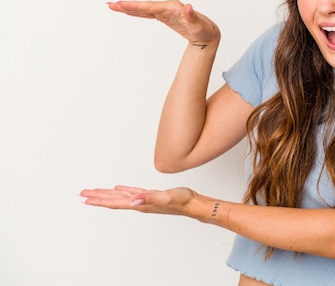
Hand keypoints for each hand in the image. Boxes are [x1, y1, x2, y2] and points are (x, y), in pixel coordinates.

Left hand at [80, 185, 196, 216]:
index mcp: (140, 204)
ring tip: (95, 193)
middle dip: (97, 197)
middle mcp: (140, 203)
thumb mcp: (166, 197)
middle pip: (114, 200)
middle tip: (82, 194)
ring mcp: (145, 200)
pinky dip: (123, 191)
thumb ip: (150, 198)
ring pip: (121, 197)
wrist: (194, 204)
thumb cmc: (182, 201)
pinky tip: (119, 189)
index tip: (85, 199)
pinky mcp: (151, 196)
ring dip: (107, 195)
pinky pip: (132, 193)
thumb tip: (133, 200)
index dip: (99, 200)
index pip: (115, 202)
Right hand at [107, 0, 220, 43]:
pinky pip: (148, 13)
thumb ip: (192, 17)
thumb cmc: (204, 30)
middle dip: (127, 5)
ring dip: (129, 8)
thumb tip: (188, 7)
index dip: (136, 6)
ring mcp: (165, 11)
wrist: (207, 33)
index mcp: (173, 7)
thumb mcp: (199, 26)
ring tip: (113, 6)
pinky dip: (137, 12)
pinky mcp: (164, 17)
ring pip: (144, 9)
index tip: (122, 4)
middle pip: (144, 6)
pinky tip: (127, 12)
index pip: (151, 6)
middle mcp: (168, 7)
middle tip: (111, 4)